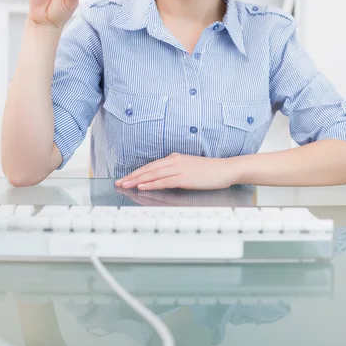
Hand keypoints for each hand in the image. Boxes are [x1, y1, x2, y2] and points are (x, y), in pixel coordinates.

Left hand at [115, 153, 240, 190]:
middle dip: (132, 176)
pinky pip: (163, 181)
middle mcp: (174, 161)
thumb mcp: (191, 167)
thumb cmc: (211, 171)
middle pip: (148, 168)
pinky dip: (150, 184)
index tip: (126, 177)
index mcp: (175, 158)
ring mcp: (179, 169)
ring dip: (137, 180)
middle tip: (119, 182)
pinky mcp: (184, 178)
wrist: (226, 169)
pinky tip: (141, 187)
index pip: (151, 165)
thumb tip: (167, 178)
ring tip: (125, 185)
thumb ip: (178, 170)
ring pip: (152, 174)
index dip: (137, 171)